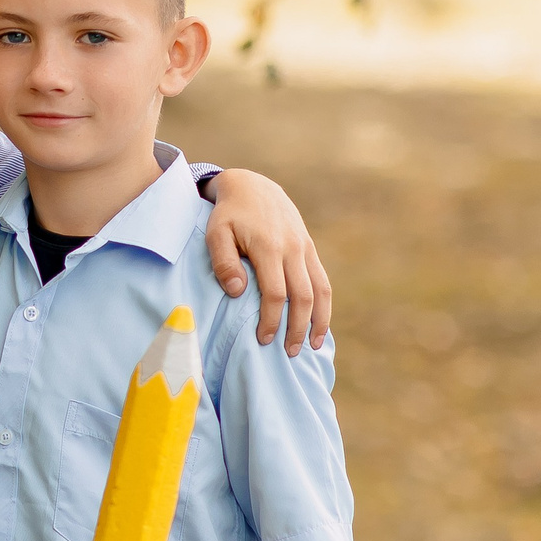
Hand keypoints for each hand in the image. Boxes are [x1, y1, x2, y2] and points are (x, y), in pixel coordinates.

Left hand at [202, 168, 331, 355]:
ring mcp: (305, 248)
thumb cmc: (228, 215)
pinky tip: (319, 324)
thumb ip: (223, 262)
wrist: (253, 187)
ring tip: (310, 346)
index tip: (263, 339)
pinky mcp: (310, 249)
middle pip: (303, 296)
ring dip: (318, 321)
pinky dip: (324, 305)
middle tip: (288, 353)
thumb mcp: (216, 233)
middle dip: (297, 328)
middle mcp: (292, 248)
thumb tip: (237, 292)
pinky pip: (322, 280)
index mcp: (268, 246)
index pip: (276, 292)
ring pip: (320, 290)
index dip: (271, 320)